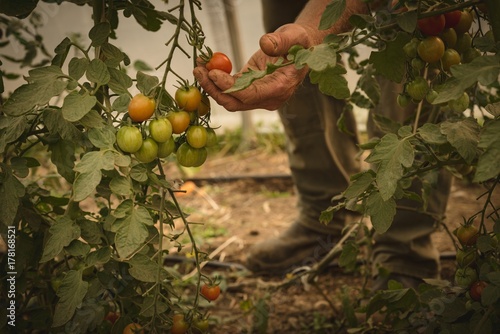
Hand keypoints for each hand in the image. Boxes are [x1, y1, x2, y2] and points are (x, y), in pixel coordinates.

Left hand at [193, 24, 312, 110]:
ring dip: (211, 85)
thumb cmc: (300, 43)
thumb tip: (264, 44)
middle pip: (235, 102)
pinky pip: (230, 89)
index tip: (213, 73)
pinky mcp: (249, 88)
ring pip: (230, 98)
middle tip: (198, 71)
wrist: (301, 49)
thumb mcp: (295, 37)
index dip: (229, 87)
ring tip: (198, 67)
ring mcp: (258, 96)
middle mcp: (268, 98)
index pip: (249, 95)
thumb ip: (281, 41)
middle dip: (214, 89)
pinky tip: (205, 66)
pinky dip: (216, 80)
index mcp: (280, 88)